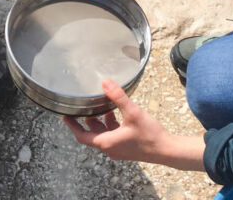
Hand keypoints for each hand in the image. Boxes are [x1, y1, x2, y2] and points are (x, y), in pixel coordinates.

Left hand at [63, 80, 203, 170]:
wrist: (167, 150)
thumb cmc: (149, 135)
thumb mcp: (132, 112)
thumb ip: (118, 97)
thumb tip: (106, 82)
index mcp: (107, 142)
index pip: (82, 136)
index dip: (72, 126)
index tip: (65, 116)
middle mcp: (110, 148)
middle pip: (91, 134)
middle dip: (85, 121)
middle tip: (79, 108)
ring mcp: (118, 149)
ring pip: (103, 134)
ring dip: (99, 122)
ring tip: (97, 106)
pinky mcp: (126, 147)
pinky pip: (113, 135)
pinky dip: (110, 125)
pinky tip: (115, 112)